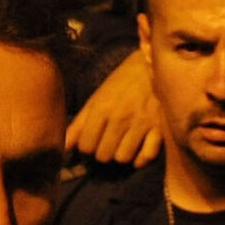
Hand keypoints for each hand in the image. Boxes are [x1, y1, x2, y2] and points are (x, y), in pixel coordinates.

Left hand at [65, 51, 162, 167]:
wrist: (153, 66)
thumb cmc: (122, 82)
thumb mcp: (97, 98)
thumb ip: (80, 123)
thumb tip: (64, 147)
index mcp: (102, 108)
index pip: (86, 146)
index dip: (87, 146)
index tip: (93, 140)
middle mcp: (120, 117)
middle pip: (103, 155)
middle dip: (102, 152)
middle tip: (108, 142)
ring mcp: (141, 123)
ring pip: (123, 158)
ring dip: (121, 155)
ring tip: (122, 145)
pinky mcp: (160, 127)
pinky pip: (147, 155)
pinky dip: (141, 158)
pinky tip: (138, 150)